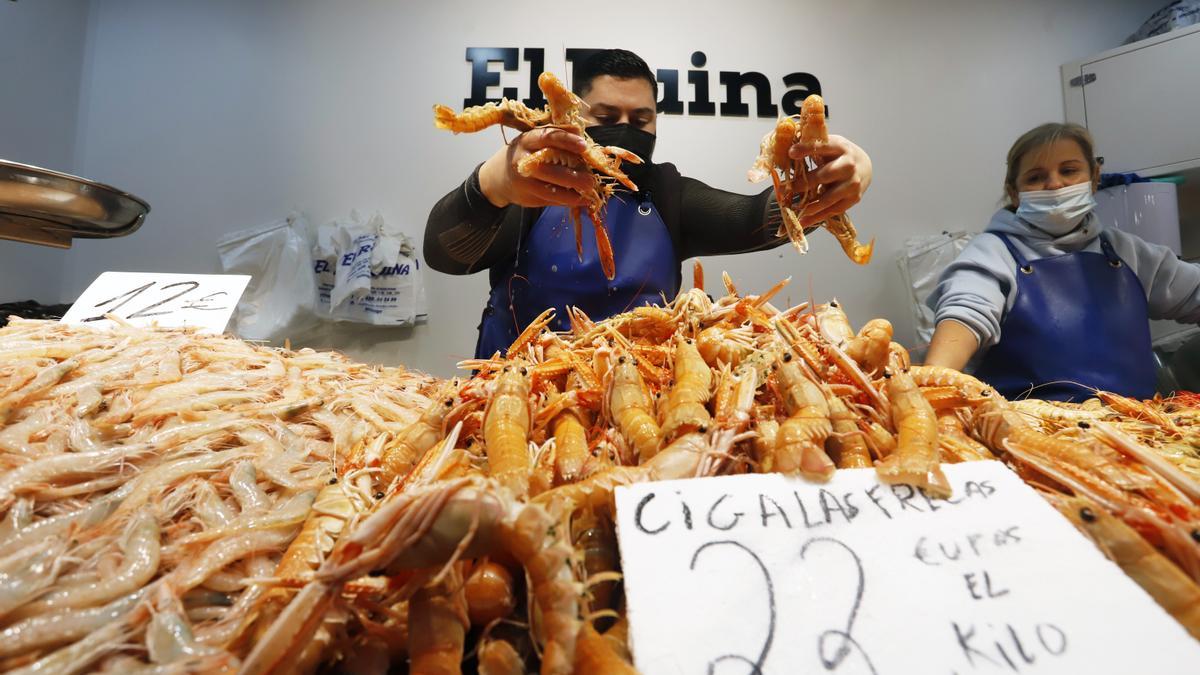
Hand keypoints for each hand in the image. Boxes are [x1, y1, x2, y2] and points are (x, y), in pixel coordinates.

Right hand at [477, 127, 593, 207]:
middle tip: (591, 179)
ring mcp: (524, 182)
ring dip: (574, 193)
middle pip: (551, 168)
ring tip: (589, 191)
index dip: (567, 141)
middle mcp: (523, 161)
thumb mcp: (534, 139)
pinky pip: (551, 200)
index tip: (584, 146)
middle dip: (574, 176)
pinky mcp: (527, 197)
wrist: (498, 177)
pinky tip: (581, 200)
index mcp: (527, 141)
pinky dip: (568, 201)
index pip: (547, 138)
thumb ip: (555, 135)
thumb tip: (580, 132)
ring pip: (552, 189)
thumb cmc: (525, 153)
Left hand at [788, 134, 871, 226]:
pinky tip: (802, 222)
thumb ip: (811, 147)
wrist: (864, 167)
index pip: (823, 146)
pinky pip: (832, 210)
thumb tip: (786, 152)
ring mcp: (852, 183)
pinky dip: (816, 218)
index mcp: (840, 147)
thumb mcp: (828, 145)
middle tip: (783, 190)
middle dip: (803, 184)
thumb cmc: (839, 156)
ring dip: (808, 206)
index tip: (791, 152)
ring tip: (791, 209)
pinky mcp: (853, 199)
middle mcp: (849, 165)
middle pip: (824, 176)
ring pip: (828, 198)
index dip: (807, 148)